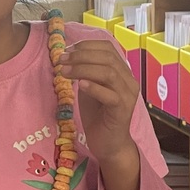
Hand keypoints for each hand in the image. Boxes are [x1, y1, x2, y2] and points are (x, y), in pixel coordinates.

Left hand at [59, 40, 140, 189]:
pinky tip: (80, 85)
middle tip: (61, 60)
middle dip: (81, 55)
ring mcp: (128, 95)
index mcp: (122, 71)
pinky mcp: (123, 111)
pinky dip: (95, 87)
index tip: (67, 50)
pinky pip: (111, 95)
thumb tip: (68, 56)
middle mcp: (128, 80)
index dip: (86, 45)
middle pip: (107, 57)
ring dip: (83, 68)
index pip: (108, 47)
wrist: (109, 144)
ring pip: (108, 73)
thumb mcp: (90, 88)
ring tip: (64, 72)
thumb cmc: (98, 115)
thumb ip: (85, 72)